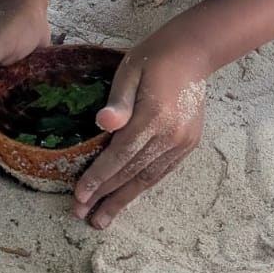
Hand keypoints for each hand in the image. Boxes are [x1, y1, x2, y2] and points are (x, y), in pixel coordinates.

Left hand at [72, 33, 207, 229]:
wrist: (194, 53)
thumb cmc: (155, 57)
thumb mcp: (130, 70)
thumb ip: (118, 100)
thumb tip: (102, 123)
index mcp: (154, 116)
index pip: (120, 155)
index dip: (98, 177)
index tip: (79, 196)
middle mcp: (171, 135)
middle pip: (132, 173)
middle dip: (106, 196)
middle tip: (82, 215)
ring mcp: (182, 142)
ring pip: (148, 178)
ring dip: (123, 199)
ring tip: (103, 218)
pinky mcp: (188, 144)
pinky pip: (161, 171)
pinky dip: (141, 186)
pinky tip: (126, 196)